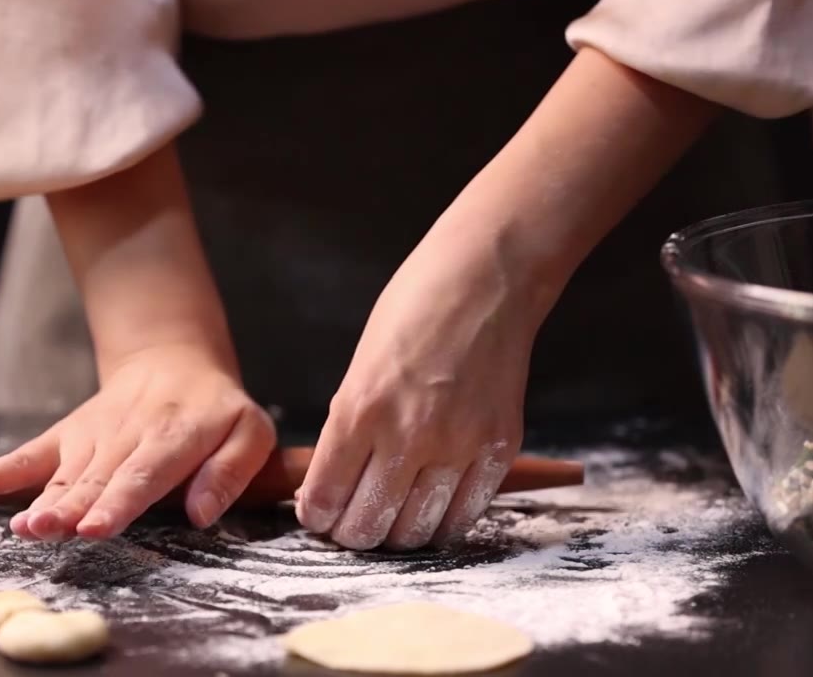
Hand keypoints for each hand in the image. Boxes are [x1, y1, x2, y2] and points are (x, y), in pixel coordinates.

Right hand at [0, 345, 276, 540]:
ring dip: (40, 501)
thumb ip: (229, 472)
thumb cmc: (216, 410)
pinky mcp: (65, 436)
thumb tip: (200, 515)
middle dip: (71, 508)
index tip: (95, 528)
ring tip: (21, 527)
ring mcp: (90, 435)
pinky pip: (28, 455)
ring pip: (63, 475)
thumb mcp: (249, 432)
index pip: (143, 474)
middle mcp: (127, 435)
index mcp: (175, 435)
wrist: (172, 362)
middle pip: (96, 478)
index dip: (118, 502)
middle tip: (46, 531)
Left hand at [296, 247, 536, 550]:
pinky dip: (442, 521)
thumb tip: (333, 481)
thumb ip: (349, 424)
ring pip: (415, 533)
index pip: (325, 498)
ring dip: (396, 534)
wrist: (486, 278)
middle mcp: (407, 435)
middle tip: (351, 521)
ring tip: (391, 516)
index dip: (315, 516)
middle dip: (351, 532)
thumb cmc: (414, 308)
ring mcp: (457, 446)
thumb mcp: (360, 364)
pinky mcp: (497, 449)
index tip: (317, 512)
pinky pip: (464, 516)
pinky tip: (431, 506)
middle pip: (367, 527)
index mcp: (360, 408)